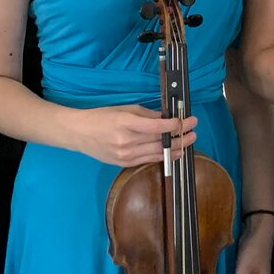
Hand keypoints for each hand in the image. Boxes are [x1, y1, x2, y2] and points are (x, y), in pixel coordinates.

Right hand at [69, 105, 196, 166]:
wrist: (79, 133)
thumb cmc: (101, 117)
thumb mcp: (125, 109)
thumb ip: (147, 115)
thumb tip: (166, 118)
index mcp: (126, 124)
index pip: (157, 127)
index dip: (175, 125)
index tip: (187, 121)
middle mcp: (127, 142)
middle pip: (160, 141)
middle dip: (180, 136)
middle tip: (194, 131)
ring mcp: (126, 155)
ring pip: (157, 153)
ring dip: (176, 148)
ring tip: (188, 141)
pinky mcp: (124, 164)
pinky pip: (149, 160)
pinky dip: (163, 156)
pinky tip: (174, 152)